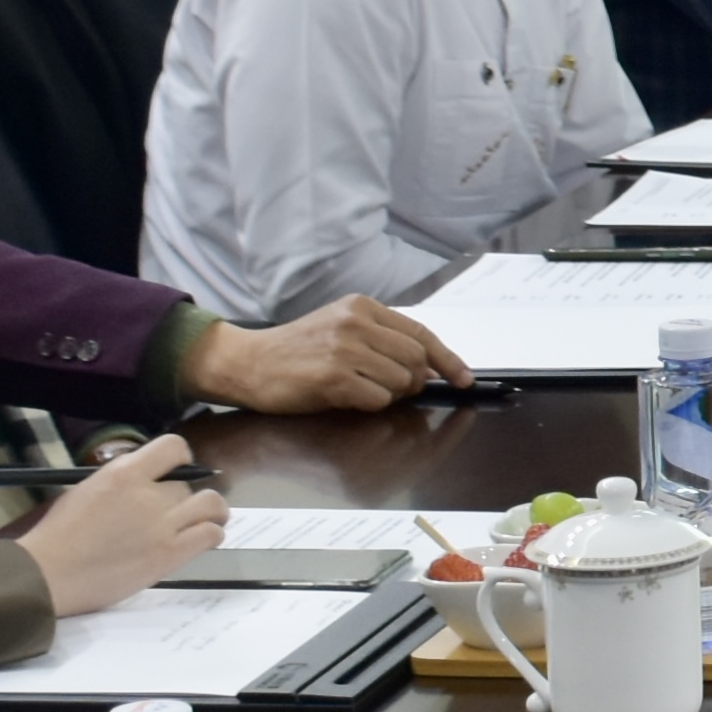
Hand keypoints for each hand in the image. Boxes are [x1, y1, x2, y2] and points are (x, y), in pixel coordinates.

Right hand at [16, 431, 223, 617]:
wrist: (46, 575)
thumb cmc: (56, 535)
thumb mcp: (87, 490)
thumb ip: (121, 482)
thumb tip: (144, 481)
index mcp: (123, 472)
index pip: (173, 447)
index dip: (180, 459)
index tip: (175, 472)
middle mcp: (149, 493)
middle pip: (187, 483)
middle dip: (182, 497)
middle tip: (173, 513)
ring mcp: (163, 524)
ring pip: (212, 504)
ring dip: (211, 511)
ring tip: (204, 521)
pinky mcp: (170, 554)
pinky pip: (211, 534)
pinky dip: (211, 534)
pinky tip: (200, 540)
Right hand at [188, 296, 470, 412]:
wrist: (248, 362)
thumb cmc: (297, 350)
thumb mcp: (341, 328)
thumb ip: (383, 340)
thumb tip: (430, 367)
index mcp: (362, 306)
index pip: (421, 333)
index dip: (447, 359)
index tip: (463, 378)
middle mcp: (356, 322)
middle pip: (416, 359)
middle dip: (413, 381)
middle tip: (392, 389)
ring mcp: (344, 348)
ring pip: (399, 381)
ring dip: (388, 394)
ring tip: (359, 389)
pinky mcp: (333, 376)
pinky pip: (376, 399)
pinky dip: (370, 405)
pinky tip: (346, 397)